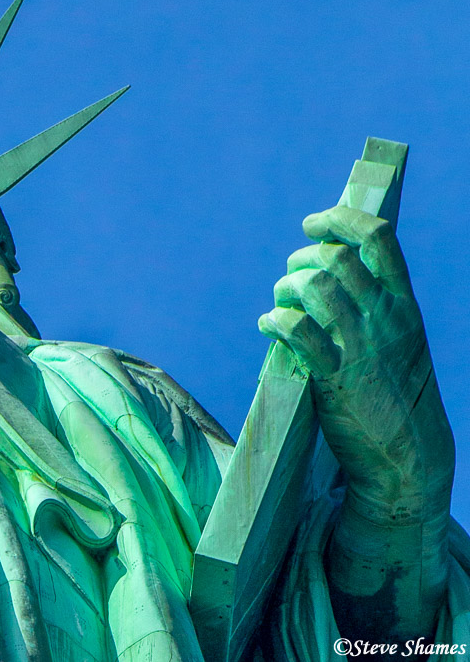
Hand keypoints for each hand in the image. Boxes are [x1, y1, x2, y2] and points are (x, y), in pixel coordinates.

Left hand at [258, 206, 453, 514]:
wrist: (408, 456)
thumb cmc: (394, 393)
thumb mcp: (398, 339)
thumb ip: (373, 303)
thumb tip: (328, 266)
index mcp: (403, 305)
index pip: (378, 237)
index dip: (339, 219)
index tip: (312, 224)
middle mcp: (385, 319)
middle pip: (336, 258)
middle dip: (301, 260)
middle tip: (291, 281)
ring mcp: (361, 347)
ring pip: (316, 288)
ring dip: (285, 289)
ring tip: (280, 305)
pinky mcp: (335, 378)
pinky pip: (296, 331)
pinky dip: (274, 321)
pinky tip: (269, 328)